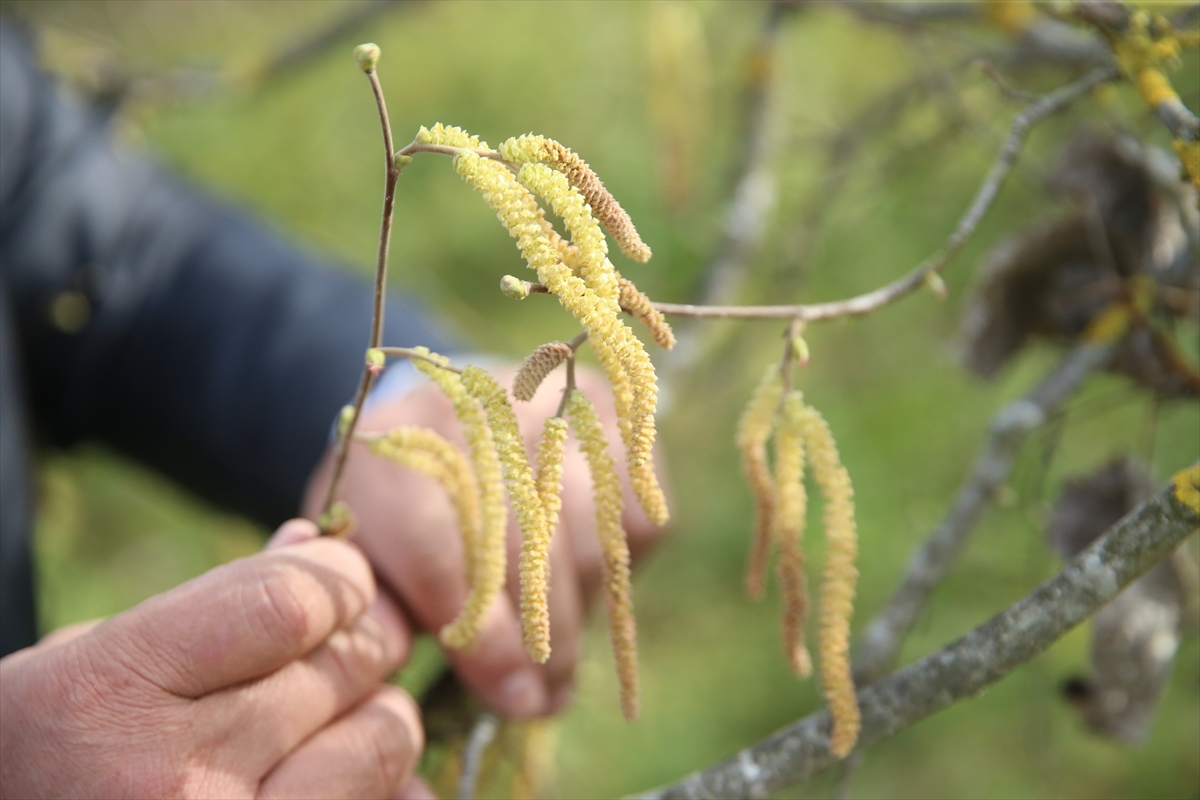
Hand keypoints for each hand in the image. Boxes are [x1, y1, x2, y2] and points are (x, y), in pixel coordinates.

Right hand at [0, 520, 429, 799]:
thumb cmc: (55, 748)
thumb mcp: (100, 658)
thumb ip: (216, 602)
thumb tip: (315, 540)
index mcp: (113, 692)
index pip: (287, 605)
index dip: (339, 581)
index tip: (344, 583)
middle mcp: (169, 776)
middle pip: (343, 670)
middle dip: (365, 644)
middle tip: (354, 647)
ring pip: (380, 746)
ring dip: (375, 719)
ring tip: (334, 723)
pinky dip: (380, 787)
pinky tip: (333, 778)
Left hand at [304, 364, 667, 717]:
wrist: (439, 415)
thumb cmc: (398, 508)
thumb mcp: (366, 558)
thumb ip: (401, 617)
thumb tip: (505, 688)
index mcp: (392, 453)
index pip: (445, 556)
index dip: (487, 639)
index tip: (513, 696)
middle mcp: (476, 414)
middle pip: (527, 550)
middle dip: (541, 642)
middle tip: (545, 699)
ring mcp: (548, 406)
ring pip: (587, 540)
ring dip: (579, 613)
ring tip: (561, 660)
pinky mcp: (605, 414)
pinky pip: (634, 518)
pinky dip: (618, 566)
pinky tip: (577, 581)